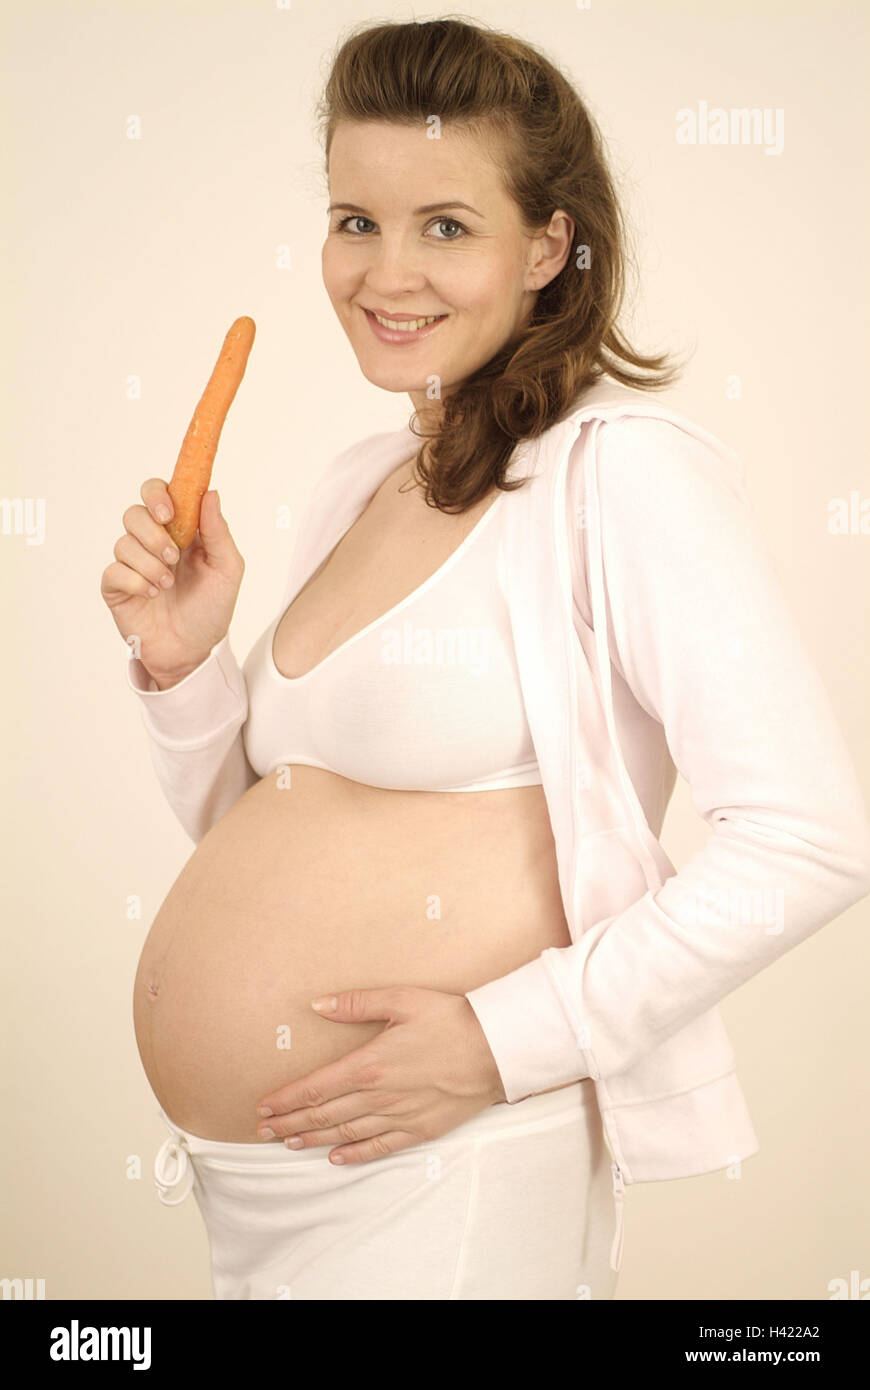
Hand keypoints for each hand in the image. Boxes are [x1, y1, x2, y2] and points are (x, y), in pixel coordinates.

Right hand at [101, 480, 244, 681]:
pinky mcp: (116, 586)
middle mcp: (152, 542)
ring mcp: (132, 564)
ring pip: (124, 542)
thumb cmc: (211, 610)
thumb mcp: (227, 569)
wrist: (193, 651)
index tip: (169, 512)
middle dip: (152, 533)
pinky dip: (136, 582)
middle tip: (173, 555)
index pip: (158, 494)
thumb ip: (218, 531)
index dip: (158, 494)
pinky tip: (152, 595)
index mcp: (180, 531)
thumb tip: (211, 493)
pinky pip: (115, 570)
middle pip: (134, 513)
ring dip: (150, 564)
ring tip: (168, 585)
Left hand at [255, 987, 507, 1164]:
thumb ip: (356, 1004)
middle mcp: (379, 1096)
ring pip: (346, 1133)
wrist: (497, 1049)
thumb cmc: (451, 1019)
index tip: (263, 1107)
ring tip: (290, 1142)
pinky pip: (380, 1147)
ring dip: (314, 1139)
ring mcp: (399, 1116)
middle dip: (290, 1123)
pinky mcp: (421, 1129)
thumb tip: (318, 1005)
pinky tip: (337, 1158)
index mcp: (369, 1064)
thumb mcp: (402, 1000)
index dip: (286, 1099)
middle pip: (323, 1115)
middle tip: (264, 1131)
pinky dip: (355, 1155)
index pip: (315, 1088)